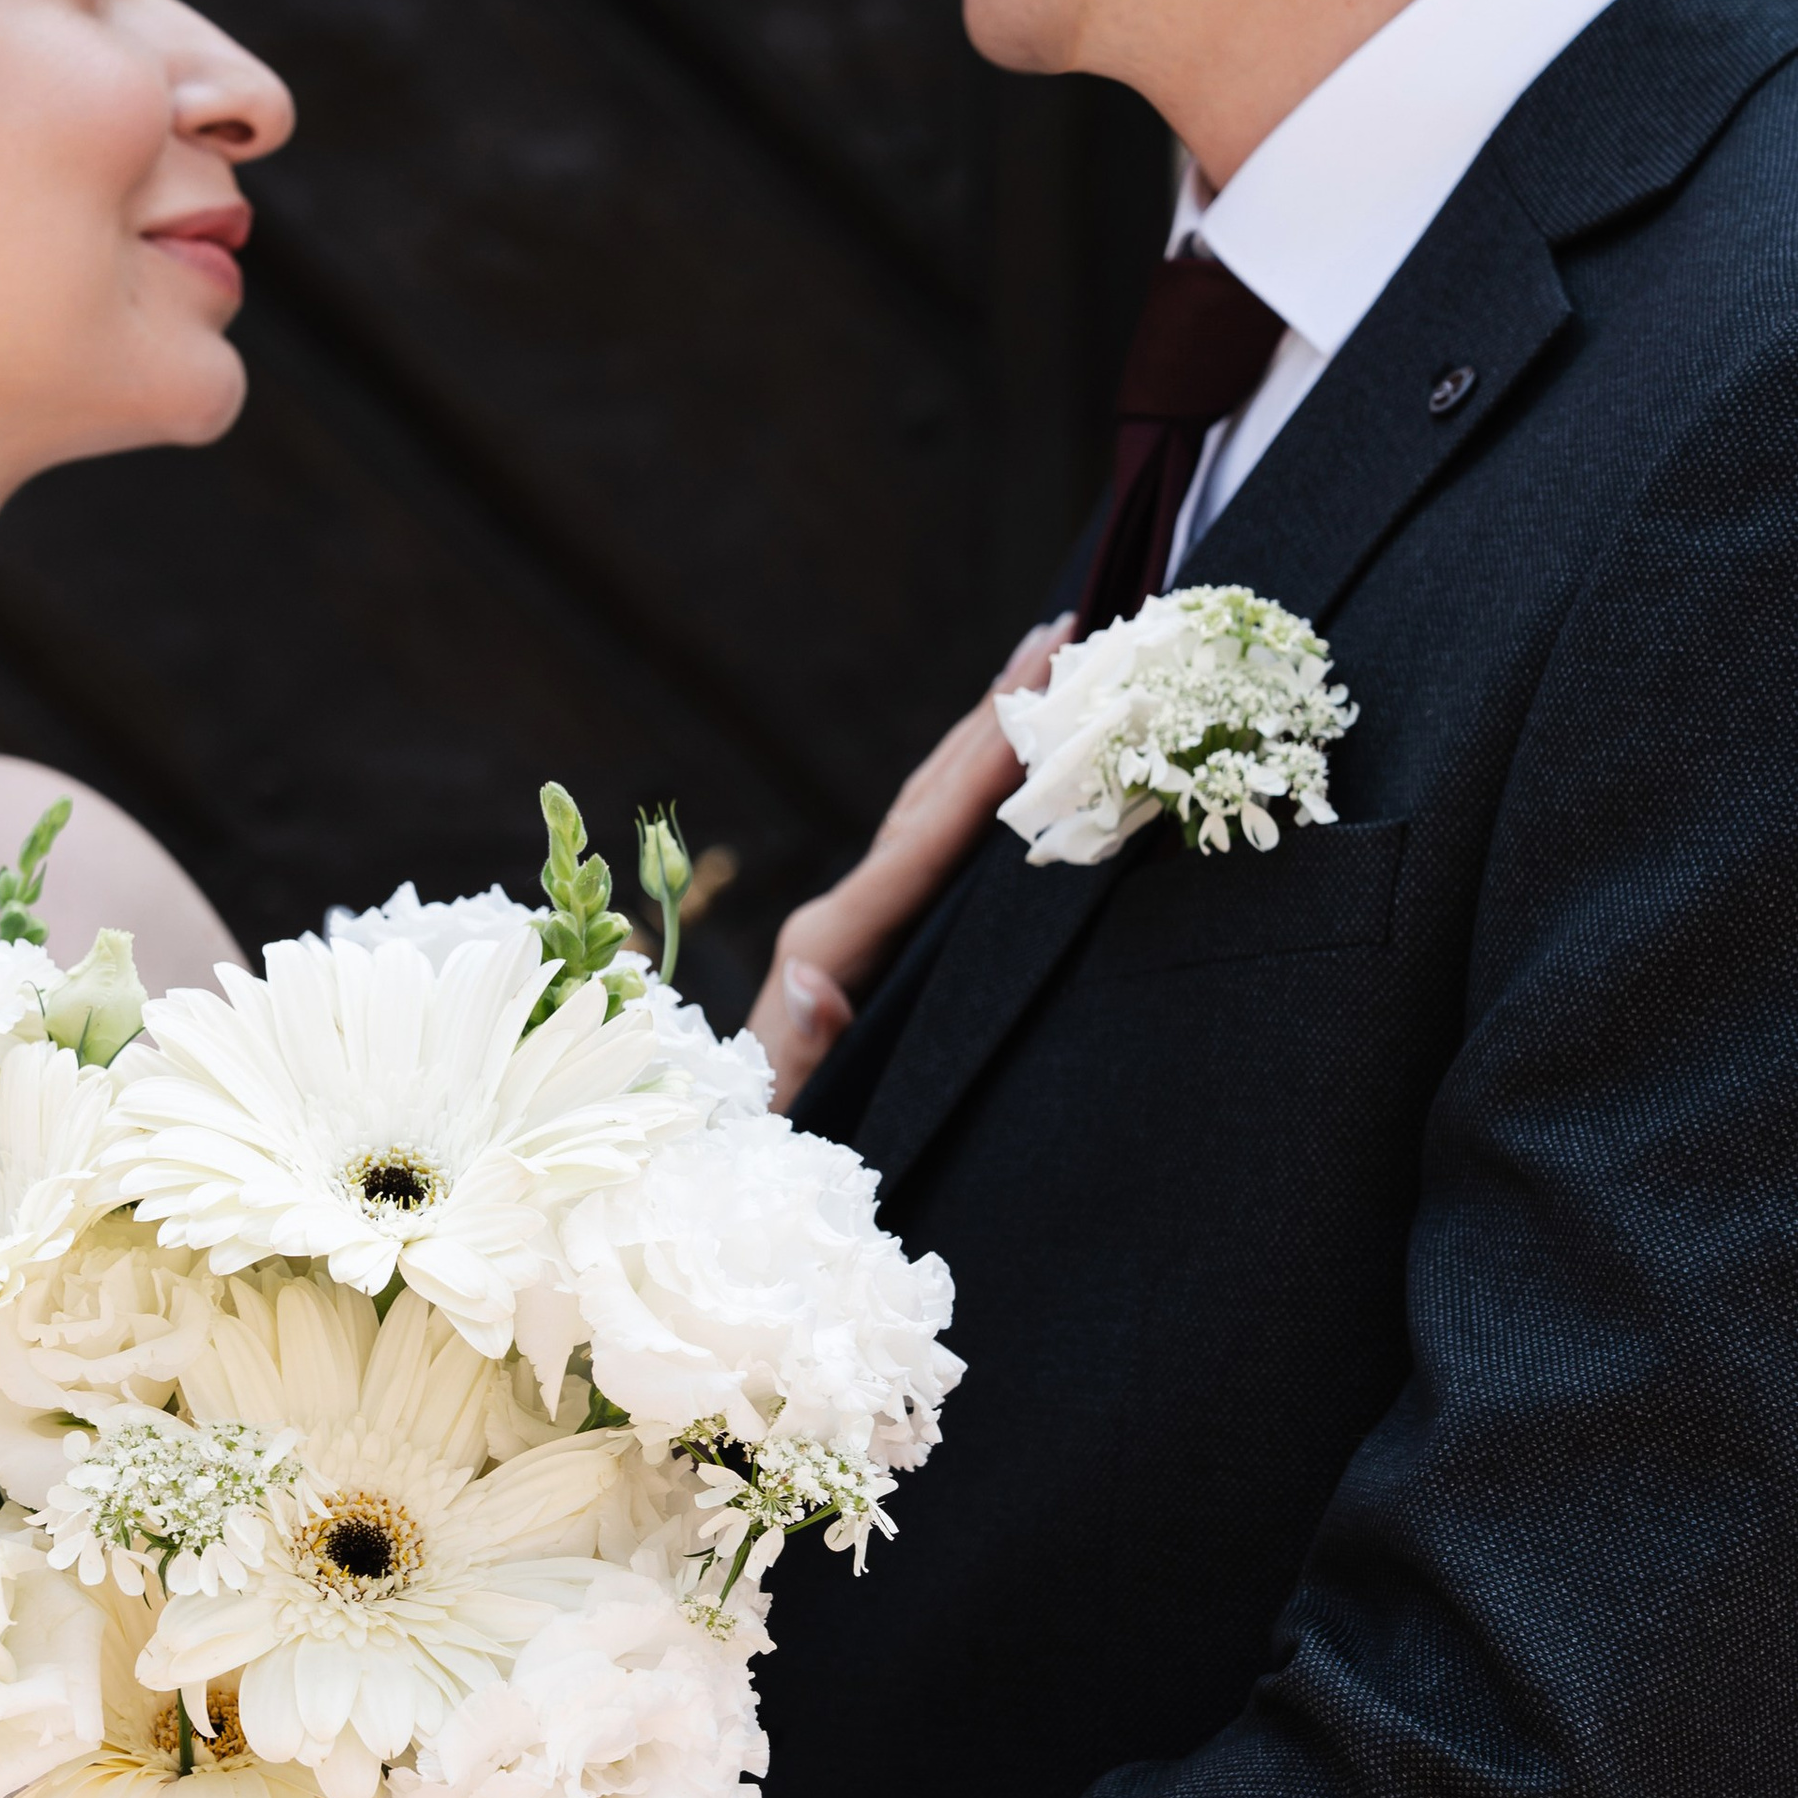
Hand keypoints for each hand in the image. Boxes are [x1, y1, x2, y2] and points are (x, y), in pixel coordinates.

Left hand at [747, 617, 1069, 1108]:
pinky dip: (981, 792)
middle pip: (930, 800)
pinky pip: (938, 848)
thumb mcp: (785, 1114)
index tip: (1036, 694)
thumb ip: (803, 1050)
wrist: (734, 1168)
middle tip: (1063, 629)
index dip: (980, 771)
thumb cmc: (771, 1151)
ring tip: (1051, 660)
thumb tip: (816, 978)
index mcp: (828, 947)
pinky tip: (1023, 757)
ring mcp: (859, 922)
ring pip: (935, 809)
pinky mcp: (877, 939)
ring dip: (991, 736)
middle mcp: (843, 918)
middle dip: (994, 716)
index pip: (919, 846)